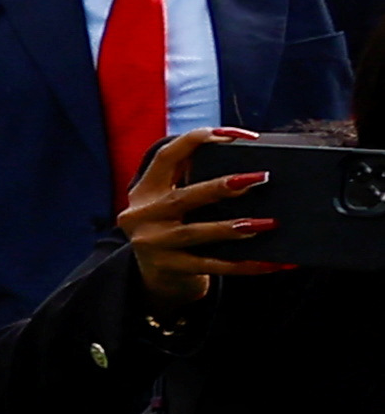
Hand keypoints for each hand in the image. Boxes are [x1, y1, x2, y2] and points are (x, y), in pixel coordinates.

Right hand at [117, 124, 280, 309]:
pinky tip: (271, 262)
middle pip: (183, 197)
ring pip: (196, 233)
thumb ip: (194, 183)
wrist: (156, 278)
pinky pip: (212, 266)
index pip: (166, 156)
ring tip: (268, 223)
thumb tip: (252, 167)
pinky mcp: (169, 268)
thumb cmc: (176, 229)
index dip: (199, 140)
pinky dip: (245, 264)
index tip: (238, 136)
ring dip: (233, 227)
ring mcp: (153, 243)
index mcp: (144, 190)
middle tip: (260, 178)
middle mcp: (141, 215)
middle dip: (222, 187)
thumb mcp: (172, 204)